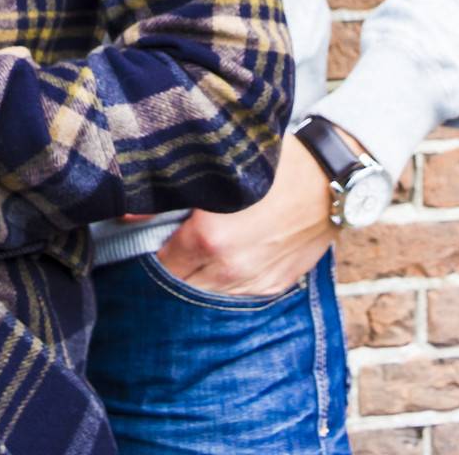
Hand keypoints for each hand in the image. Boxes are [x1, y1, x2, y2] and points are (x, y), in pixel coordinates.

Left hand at [151, 130, 361, 297]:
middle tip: (162, 241)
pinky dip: (222, 280)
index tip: (141, 234)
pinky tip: (221, 257)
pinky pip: (234, 294)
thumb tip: (127, 210)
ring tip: (192, 248)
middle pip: (177, 282)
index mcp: (210, 238)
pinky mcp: (272, 287)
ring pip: (204, 293)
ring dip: (194, 275)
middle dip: (167, 264)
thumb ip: (173, 193)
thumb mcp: (222, 167)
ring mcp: (253, 283)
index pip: (157, 260)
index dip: (146, 246)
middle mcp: (229, 269)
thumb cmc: (275, 163)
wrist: (331, 178)